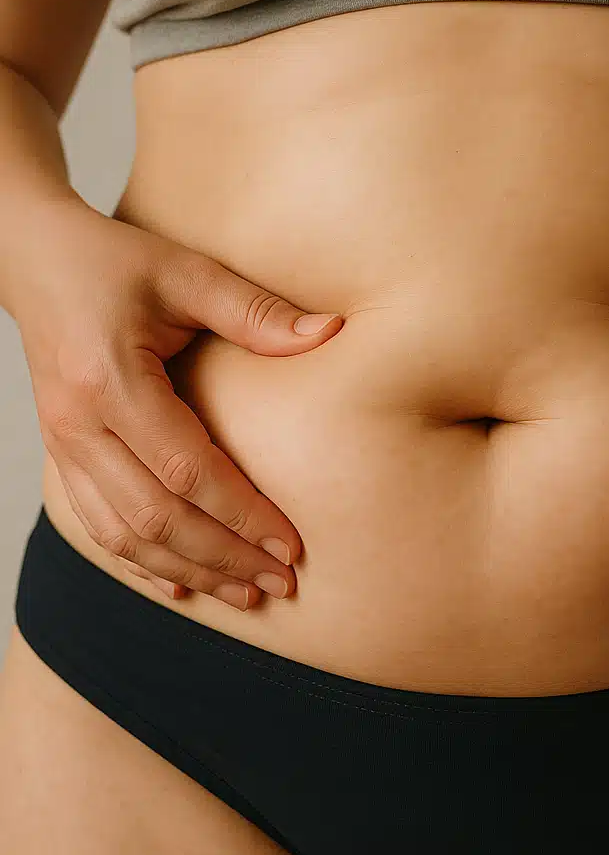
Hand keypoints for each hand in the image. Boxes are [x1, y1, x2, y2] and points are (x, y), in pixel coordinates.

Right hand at [13, 206, 342, 609]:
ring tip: (245, 594)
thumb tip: (331, 331)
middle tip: (281, 585)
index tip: (291, 546)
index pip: (186, 471)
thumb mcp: (186, 272)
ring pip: (124, 535)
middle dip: (223, 558)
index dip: (242, 515)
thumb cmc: (112, 262)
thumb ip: (254, 310)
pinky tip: (182, 584)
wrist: (31, 260)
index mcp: (110, 383)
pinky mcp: (63, 455)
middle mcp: (79, 426)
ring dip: (188, 571)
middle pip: (156, 518)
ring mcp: (64, 446)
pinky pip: (98, 525)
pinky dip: (142, 561)